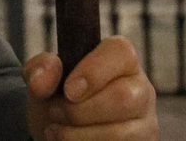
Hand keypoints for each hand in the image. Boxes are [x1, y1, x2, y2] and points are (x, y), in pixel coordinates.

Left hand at [24, 36, 156, 140]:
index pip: (120, 53)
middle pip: (123, 97)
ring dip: (79, 136)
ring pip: (121, 133)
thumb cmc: (59, 99)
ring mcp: (145, 121)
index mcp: (121, 60)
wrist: (61, 132)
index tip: (67, 90)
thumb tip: (41, 82)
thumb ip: (41, 70)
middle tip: (56, 113)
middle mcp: (140, 88)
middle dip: (80, 111)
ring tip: (56, 131)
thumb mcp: (44, 79)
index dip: (93, 72)